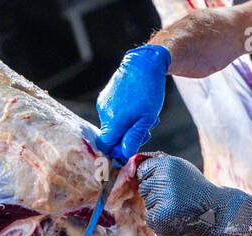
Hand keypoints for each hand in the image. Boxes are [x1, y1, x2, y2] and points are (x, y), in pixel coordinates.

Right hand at [95, 45, 170, 164]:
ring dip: (129, 126)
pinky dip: (124, 116)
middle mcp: (103, 112)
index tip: (129, 149)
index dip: (116, 152)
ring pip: (113, 126)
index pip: (106, 146)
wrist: (142, 65)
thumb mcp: (147, 119)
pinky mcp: (105, 97)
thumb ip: (134, 138)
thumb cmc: (148, 92)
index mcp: (113, 120)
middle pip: (111, 137)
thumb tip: (124, 154)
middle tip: (145, 131)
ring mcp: (103, 104)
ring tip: (145, 116)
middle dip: (127, 138)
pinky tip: (136, 108)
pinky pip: (113, 115)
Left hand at [137, 153, 218, 235]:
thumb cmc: (196, 190)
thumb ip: (159, 165)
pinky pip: (150, 217)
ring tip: (178, 208)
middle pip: (143, 188)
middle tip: (176, 198)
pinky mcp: (162, 215)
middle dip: (155, 194)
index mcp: (168, 164)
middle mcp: (165, 178)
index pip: (142, 170)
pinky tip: (176, 218)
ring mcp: (163, 197)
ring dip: (159, 208)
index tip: (166, 186)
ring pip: (147, 203)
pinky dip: (160, 221)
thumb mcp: (180, 169)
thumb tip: (131, 164)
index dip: (152, 179)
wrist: (215, 211)